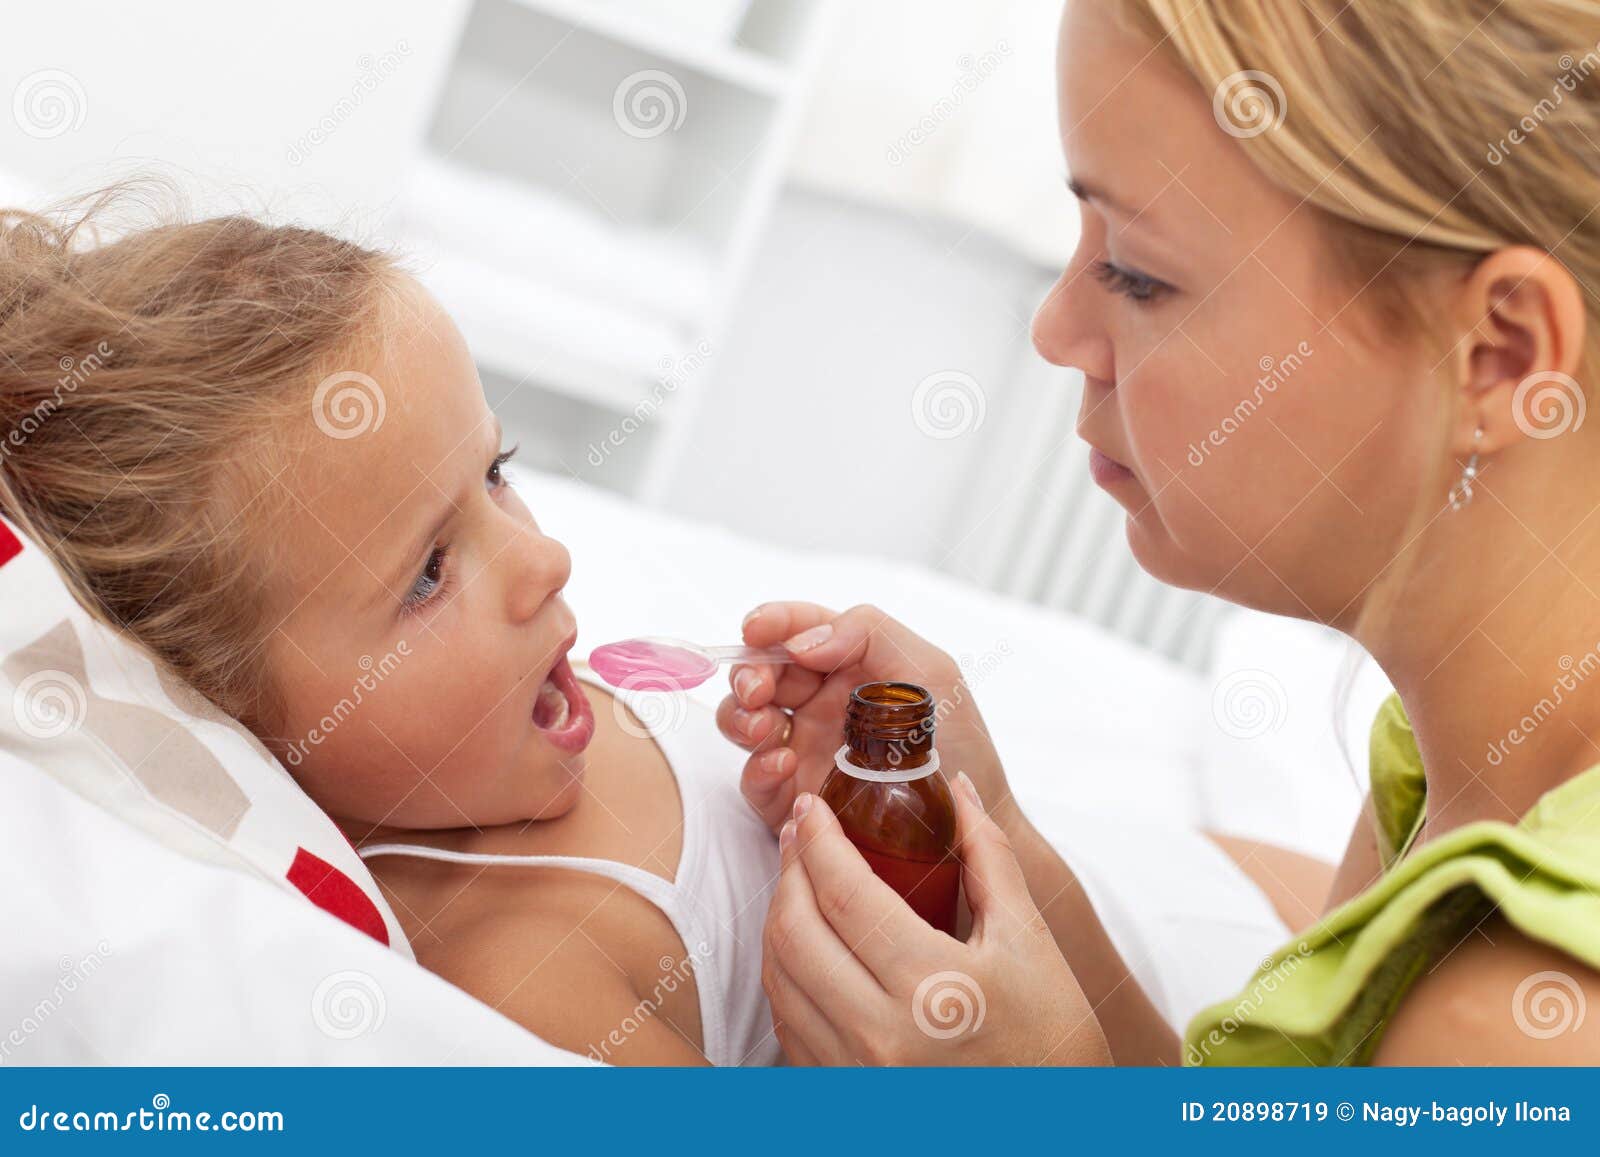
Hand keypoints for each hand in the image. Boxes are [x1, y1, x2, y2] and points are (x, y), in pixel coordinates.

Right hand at [716, 602, 1014, 834]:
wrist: (969, 824)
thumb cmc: (960, 743)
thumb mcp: (930, 670)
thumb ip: (869, 632)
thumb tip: (802, 644)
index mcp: (848, 663)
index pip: (799, 630)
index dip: (772, 624)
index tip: (754, 630)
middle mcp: (820, 702)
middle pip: (761, 674)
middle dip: (749, 674)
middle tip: (758, 690)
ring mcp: (805, 748)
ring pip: (744, 722)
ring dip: (740, 718)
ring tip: (765, 728)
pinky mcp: (797, 797)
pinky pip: (755, 780)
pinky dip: (756, 769)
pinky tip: (783, 764)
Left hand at [762, 771, 1110, 1065]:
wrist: (1052, 1134)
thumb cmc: (1051, 1042)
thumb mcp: (1030, 943)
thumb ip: (989, 857)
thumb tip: (957, 790)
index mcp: (931, 988)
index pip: (845, 894)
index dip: (819, 839)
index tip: (813, 806)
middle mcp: (879, 1036)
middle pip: (794, 931)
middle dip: (788, 870)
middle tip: (800, 835)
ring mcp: (853, 1074)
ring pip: (778, 979)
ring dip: (778, 919)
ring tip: (797, 882)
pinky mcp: (841, 1096)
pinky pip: (786, 1026)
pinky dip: (785, 976)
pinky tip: (804, 947)